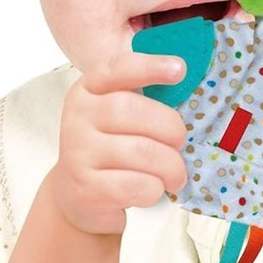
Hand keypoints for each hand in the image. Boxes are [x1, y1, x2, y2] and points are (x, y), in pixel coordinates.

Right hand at [52, 52, 187, 234]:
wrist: (82, 195)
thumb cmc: (115, 145)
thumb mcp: (124, 114)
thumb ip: (148, 95)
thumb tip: (186, 79)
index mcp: (90, 88)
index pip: (119, 68)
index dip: (150, 66)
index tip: (180, 69)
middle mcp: (78, 115)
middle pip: (131, 110)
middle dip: (169, 127)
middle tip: (180, 142)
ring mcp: (76, 152)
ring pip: (140, 151)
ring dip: (170, 165)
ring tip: (176, 174)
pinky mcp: (84, 188)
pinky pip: (134, 185)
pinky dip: (155, 188)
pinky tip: (153, 188)